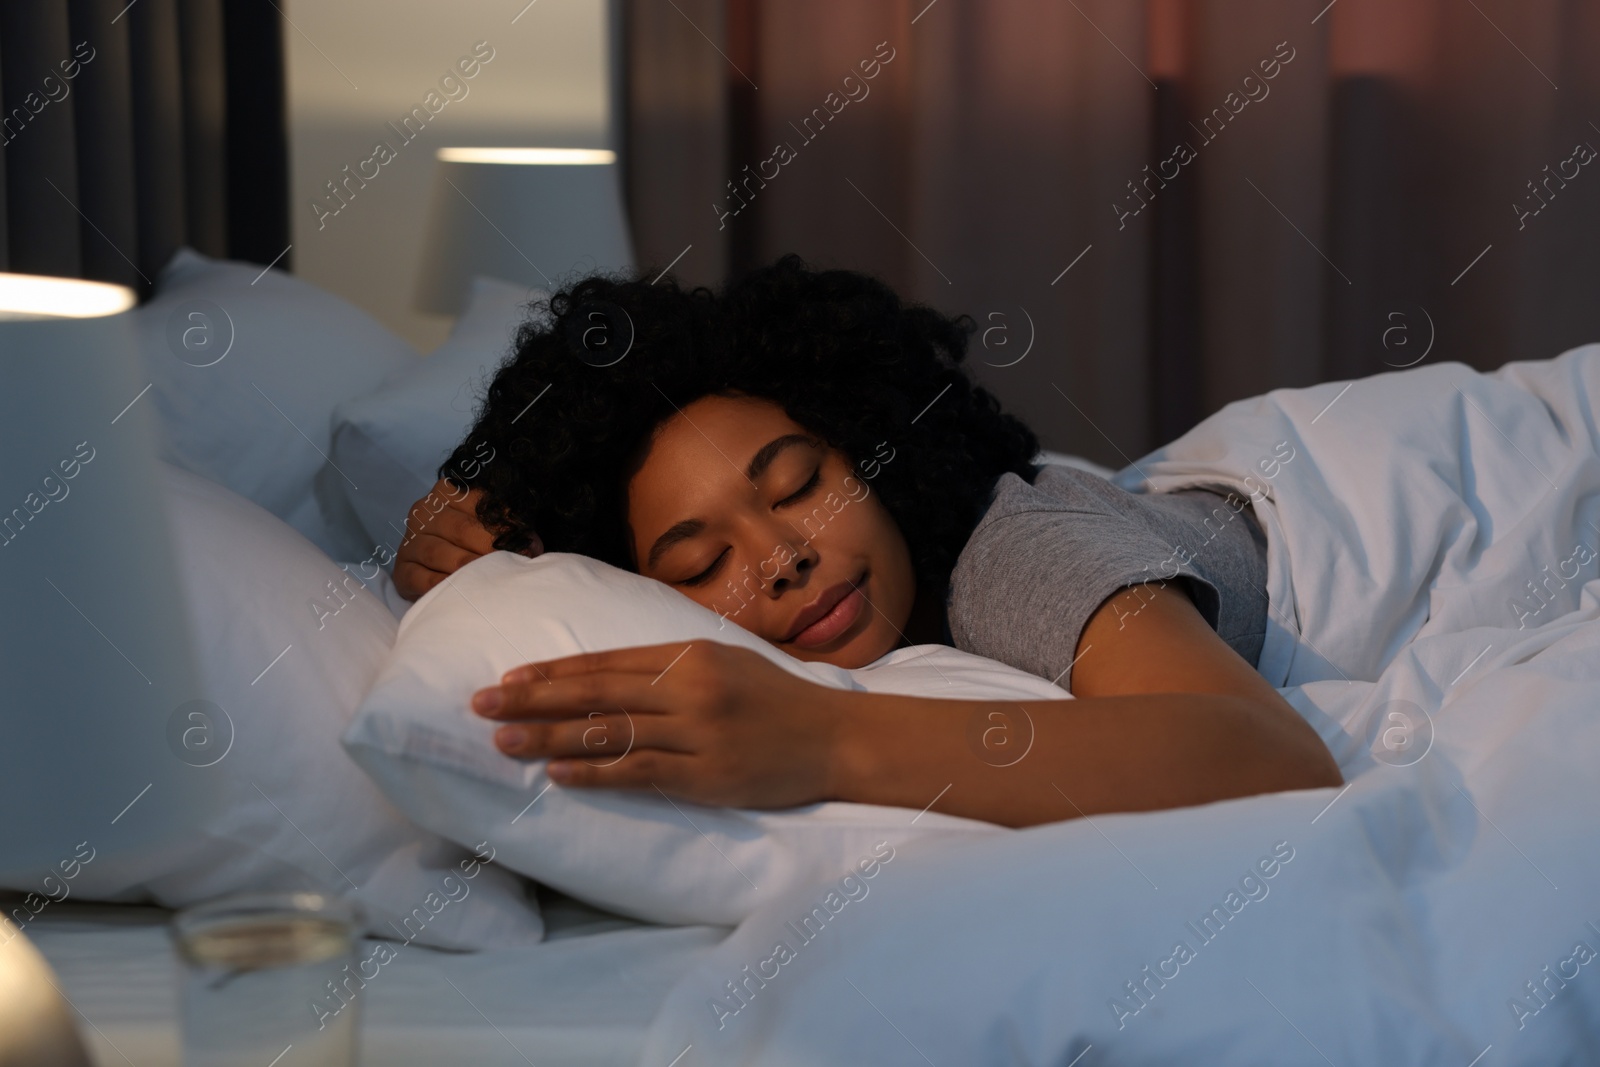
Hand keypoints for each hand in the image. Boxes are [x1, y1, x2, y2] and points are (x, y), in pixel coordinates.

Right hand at [393, 480, 527, 600]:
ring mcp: (410, 541)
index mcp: (447, 492)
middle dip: (493, 549)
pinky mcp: (402, 570)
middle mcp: (424, 512)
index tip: (529, 545)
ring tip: (494, 580)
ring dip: (470, 569)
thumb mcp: (491, 525)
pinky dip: (443, 586)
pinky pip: (421, 579)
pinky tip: (463, 592)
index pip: (479, 504)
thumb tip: (531, 544)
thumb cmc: (475, 542)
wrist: (442, 567)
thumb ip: (510, 526)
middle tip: (515, 565)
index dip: (506, 525)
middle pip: (461, 529)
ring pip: (439, 553)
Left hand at [470, 640, 842, 808]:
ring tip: (503, 740)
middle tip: (481, 703)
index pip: (606, 662)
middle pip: (596, 694)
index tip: (509, 676)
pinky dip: (596, 773)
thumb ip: (671, 666)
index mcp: (689, 656)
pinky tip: (558, 775)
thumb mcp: (725, 662)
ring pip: (610, 732)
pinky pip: (640, 774)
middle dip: (533, 698)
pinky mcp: (707, 776)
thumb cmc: (776, 700)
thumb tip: (607, 675)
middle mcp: (689, 689)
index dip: (554, 671)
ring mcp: (698, 734)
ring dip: (550, 736)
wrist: (834, 738)